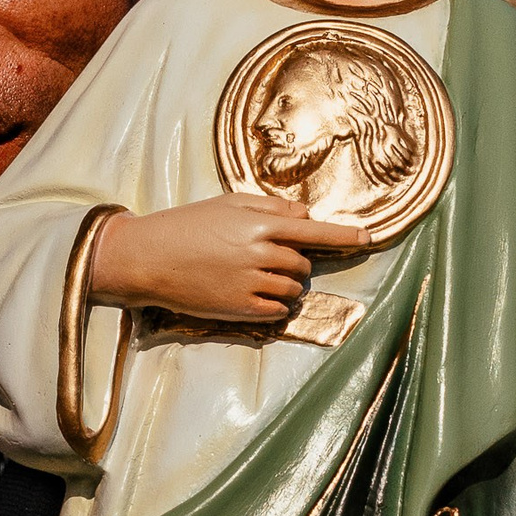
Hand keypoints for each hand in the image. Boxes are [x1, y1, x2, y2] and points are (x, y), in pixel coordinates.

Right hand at [90, 193, 371, 323]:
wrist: (147, 258)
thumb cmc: (186, 225)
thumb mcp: (226, 204)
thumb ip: (269, 207)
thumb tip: (305, 214)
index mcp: (259, 224)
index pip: (313, 230)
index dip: (343, 235)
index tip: (367, 239)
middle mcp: (260, 253)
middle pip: (302, 264)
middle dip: (293, 264)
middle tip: (264, 260)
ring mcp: (251, 283)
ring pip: (293, 290)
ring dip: (285, 286)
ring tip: (254, 278)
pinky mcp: (240, 309)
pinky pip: (277, 312)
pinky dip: (274, 306)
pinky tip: (252, 296)